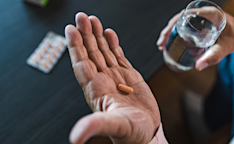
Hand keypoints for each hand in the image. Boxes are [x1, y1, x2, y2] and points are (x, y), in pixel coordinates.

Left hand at [65, 12, 159, 143]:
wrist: (146, 132)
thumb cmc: (131, 133)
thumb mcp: (115, 127)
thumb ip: (96, 125)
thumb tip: (75, 137)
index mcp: (97, 89)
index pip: (82, 63)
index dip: (75, 46)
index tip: (71, 30)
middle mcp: (103, 80)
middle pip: (90, 53)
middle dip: (85, 34)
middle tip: (82, 17)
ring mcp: (115, 76)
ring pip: (103, 52)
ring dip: (97, 36)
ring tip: (92, 21)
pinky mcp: (128, 75)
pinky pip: (117, 55)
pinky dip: (113, 43)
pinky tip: (109, 34)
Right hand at [157, 9, 233, 70]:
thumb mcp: (225, 47)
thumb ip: (213, 57)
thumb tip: (198, 66)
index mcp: (209, 13)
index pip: (185, 14)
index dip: (172, 24)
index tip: (166, 34)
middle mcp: (202, 14)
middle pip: (179, 19)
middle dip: (167, 31)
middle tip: (160, 43)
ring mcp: (200, 19)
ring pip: (180, 23)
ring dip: (170, 33)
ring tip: (162, 45)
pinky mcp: (199, 24)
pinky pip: (185, 27)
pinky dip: (177, 35)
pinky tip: (172, 44)